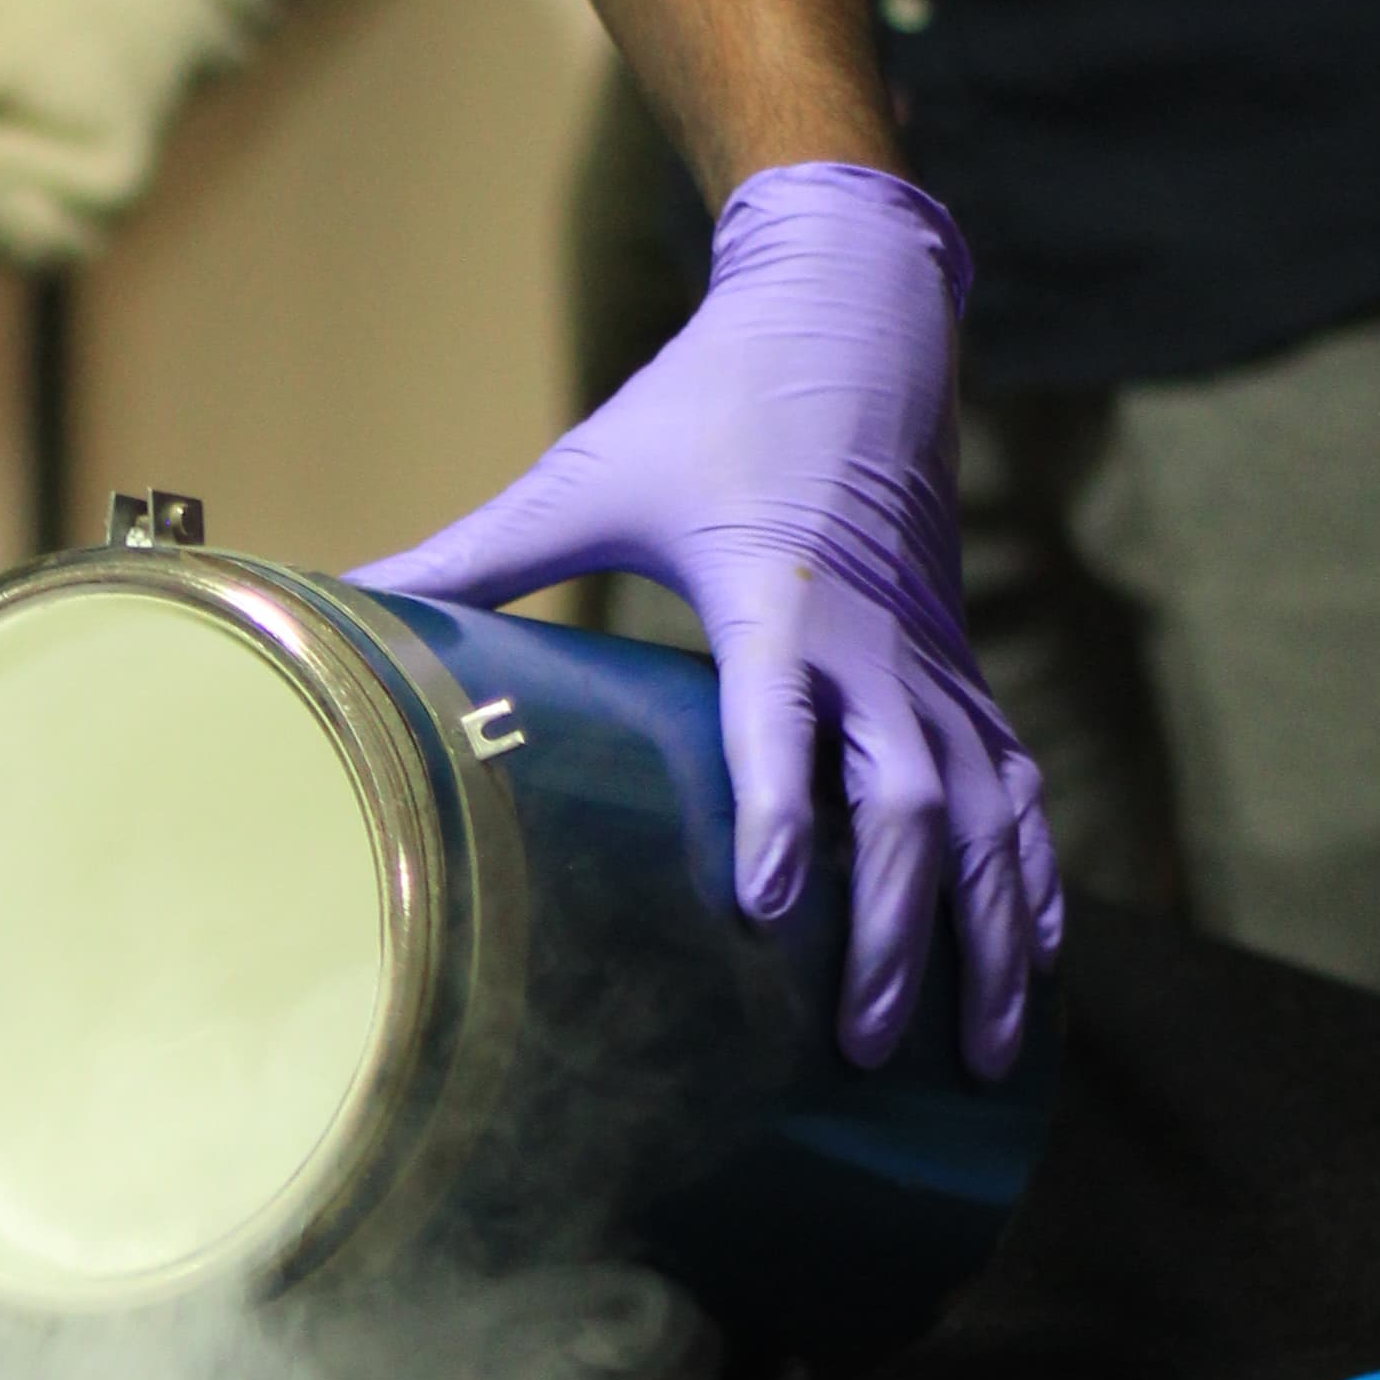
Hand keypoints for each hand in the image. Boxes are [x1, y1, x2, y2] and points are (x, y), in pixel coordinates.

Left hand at [351, 161, 1057, 1073]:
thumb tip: (344, 600)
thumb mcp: (585, 475)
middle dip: (891, 926)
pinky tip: (1034, 964)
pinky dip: (1034, 878)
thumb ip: (473, 555)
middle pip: (907, 799)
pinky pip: (1019, 789)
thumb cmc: (706, 405)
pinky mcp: (963, 671)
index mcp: (775, 590)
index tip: (771, 905)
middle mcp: (874, 638)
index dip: (782, 809)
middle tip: (855, 1035)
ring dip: (986, 933)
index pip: (783, 718)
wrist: (851, 323)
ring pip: (987, 815)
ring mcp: (933, 661)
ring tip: (983, 1056)